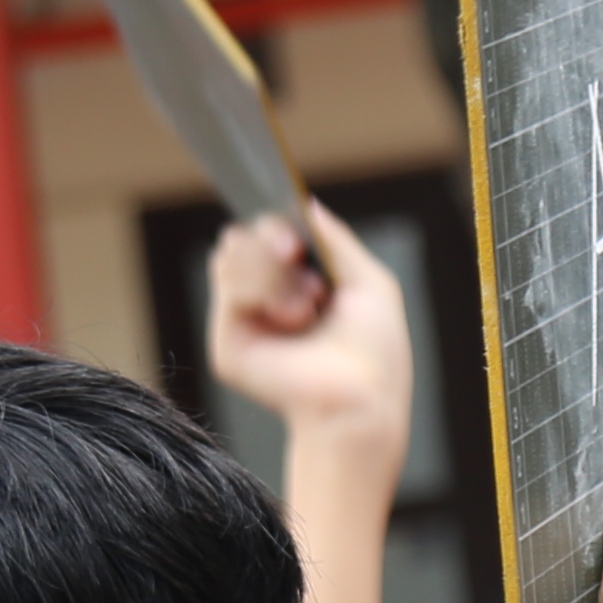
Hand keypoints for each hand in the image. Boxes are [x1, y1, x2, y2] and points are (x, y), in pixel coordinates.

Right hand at [205, 197, 413, 472]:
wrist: (358, 397)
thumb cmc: (374, 352)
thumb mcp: (370, 281)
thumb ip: (336, 240)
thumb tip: (308, 205)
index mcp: (302, 287)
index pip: (273, 237)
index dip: (280, 228)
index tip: (298, 240)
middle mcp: (270, 301)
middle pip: (245, 237)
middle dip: (272, 239)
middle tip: (294, 255)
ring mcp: (246, 320)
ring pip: (232, 254)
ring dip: (274, 271)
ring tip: (306, 308)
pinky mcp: (228, 340)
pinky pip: (228, 282)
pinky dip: (263, 290)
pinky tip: (291, 318)